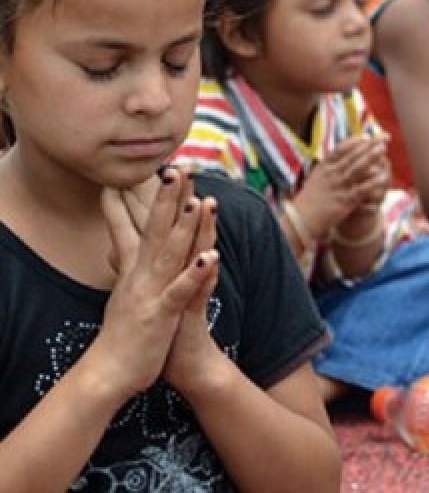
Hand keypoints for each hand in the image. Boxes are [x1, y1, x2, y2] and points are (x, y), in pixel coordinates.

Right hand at [90, 168, 216, 398]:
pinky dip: (196, 274)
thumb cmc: (123, 331)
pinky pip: (181, 292)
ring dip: (186, 228)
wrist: (107, 374)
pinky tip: (211, 257)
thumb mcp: (125, 289)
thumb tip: (121, 240)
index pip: (147, 224)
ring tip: (200, 201)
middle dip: (171, 198)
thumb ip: (126, 262)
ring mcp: (150, 294)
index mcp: (137, 269)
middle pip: (157, 229)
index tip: (165, 167)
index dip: (158, 199)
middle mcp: (142, 275)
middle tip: (180, 166)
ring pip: (170, 254)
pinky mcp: (160, 316)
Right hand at [294, 137, 385, 237]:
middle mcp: (332, 173)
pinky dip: (373, 182)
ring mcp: (338, 186)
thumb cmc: (309, 199)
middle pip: (353, 155)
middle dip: (369, 145)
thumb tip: (338, 156)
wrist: (301, 218)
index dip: (354, 141)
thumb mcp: (316, 178)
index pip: (340, 149)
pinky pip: (362, 189)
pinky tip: (383, 177)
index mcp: (324, 167)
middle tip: (384, 137)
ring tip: (384, 148)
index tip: (366, 136)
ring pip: (358, 168)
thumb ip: (328, 167)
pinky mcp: (345, 200)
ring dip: (371, 157)